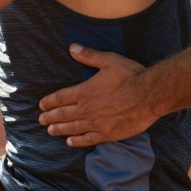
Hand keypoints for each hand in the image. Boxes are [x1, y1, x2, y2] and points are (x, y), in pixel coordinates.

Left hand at [37, 45, 159, 146]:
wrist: (149, 95)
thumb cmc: (130, 76)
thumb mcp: (109, 60)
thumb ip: (89, 55)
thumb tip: (72, 48)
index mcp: (85, 91)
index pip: (60, 98)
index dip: (49, 102)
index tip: (41, 105)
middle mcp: (87, 109)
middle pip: (63, 114)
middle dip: (50, 117)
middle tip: (41, 120)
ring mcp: (96, 123)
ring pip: (72, 128)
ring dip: (59, 129)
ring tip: (50, 131)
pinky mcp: (107, 134)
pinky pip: (88, 139)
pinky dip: (77, 141)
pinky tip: (70, 142)